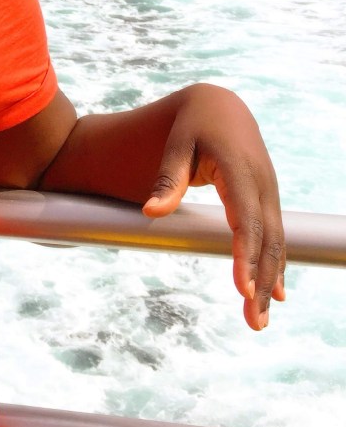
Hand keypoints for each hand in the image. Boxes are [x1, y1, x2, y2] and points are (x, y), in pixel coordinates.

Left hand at [141, 83, 285, 329]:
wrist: (219, 105)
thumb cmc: (192, 124)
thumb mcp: (176, 145)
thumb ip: (166, 178)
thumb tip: (151, 213)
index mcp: (240, 170)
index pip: (246, 220)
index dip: (246, 255)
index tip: (242, 288)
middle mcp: (262, 184)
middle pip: (267, 240)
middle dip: (261, 281)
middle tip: (253, 321)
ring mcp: (268, 191)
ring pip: (275, 242)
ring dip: (270, 281)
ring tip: (258, 318)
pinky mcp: (266, 198)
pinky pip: (274, 235)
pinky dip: (274, 264)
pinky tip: (275, 294)